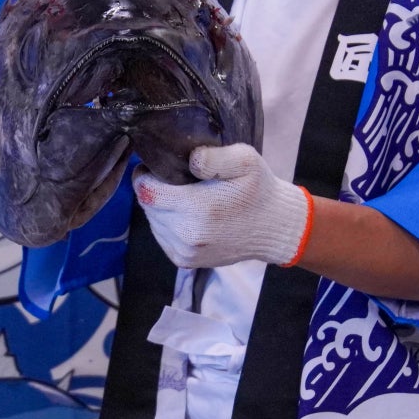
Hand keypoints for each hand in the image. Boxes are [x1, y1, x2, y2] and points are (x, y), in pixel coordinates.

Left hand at [134, 144, 311, 268]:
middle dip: (154, 190)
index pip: (146, 191)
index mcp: (198, 209)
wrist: (273, 227)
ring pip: (153, 221)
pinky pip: (161, 236)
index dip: (145, 175)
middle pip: (147, 206)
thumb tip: (189, 159)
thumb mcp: (245, 161)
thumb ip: (213, 157)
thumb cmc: (257, 189)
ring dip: (161, 208)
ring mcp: (185, 251)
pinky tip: (188, 215)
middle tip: (174, 179)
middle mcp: (187, 235)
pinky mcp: (184, 261)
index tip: (157, 166)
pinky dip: (168, 223)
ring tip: (184, 197)